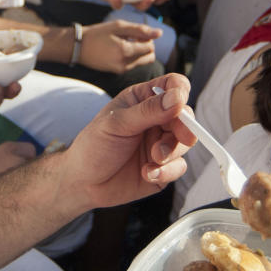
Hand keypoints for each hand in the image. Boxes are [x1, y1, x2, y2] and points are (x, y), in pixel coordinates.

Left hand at [62, 73, 195, 209]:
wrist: (84, 183)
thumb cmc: (95, 146)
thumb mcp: (118, 123)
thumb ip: (149, 110)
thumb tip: (178, 98)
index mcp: (144, 100)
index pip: (172, 86)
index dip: (180, 91)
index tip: (180, 102)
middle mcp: (157, 120)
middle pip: (186, 117)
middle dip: (183, 128)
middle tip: (181, 138)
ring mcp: (162, 144)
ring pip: (186, 143)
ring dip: (172, 151)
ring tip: (154, 159)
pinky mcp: (165, 168)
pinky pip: (179, 167)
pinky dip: (167, 171)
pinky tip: (147, 174)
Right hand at [80, 20, 162, 72]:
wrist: (77, 47)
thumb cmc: (97, 33)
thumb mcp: (118, 26)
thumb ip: (140, 30)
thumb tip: (160, 33)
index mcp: (125, 51)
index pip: (150, 48)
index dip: (148, 38)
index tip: (137, 33)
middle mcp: (125, 64)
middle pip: (150, 57)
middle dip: (147, 47)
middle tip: (134, 38)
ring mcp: (122, 70)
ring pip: (143, 62)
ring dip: (140, 52)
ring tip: (126, 42)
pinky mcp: (118, 72)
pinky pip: (133, 65)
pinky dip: (132, 57)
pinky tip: (121, 49)